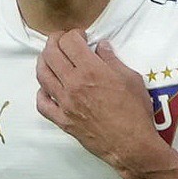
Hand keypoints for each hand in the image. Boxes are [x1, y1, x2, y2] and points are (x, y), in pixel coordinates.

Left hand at [35, 33, 160, 178]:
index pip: (70, 41)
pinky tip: (48, 88)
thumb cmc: (136, 112)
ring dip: (44, 61)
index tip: (81, 36)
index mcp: (91, 70)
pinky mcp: (63, 120)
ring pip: (42, 75)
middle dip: (55, 41)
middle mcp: (73, 84)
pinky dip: (42, 93)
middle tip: (63, 41)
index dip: (74, 33)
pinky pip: (42, 104)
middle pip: (51, 53)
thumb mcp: (131, 79)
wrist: (132, 145)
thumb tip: (101, 46)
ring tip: (52, 59)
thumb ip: (113, 60)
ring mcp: (65, 103)